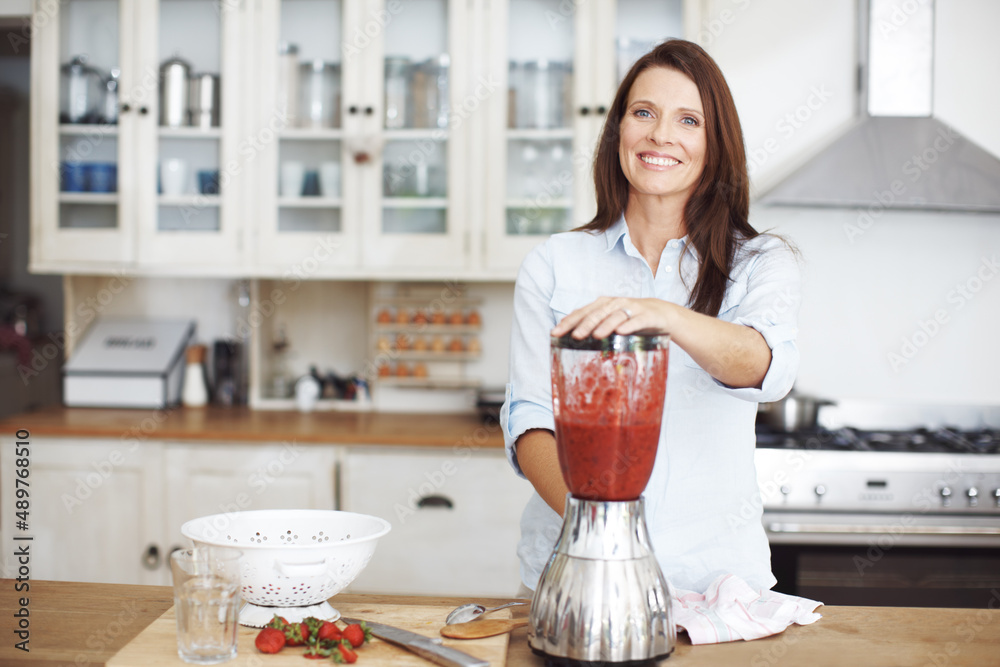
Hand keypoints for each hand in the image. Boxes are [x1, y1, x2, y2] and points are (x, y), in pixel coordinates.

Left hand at [550, 296, 677, 339]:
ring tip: (596, 335)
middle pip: (597, 313)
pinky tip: (621, 332)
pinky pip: (637, 320)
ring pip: (616, 315)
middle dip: (584, 324)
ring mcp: (632, 308)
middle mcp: (616, 303)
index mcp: (603, 305)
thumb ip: (594, 327)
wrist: (661, 314)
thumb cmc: (630, 319)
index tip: (555, 333)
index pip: (582, 312)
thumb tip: (571, 336)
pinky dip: (629, 326)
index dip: (568, 322)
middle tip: (574, 336)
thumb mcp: (611, 321)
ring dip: (605, 324)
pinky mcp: (647, 316)